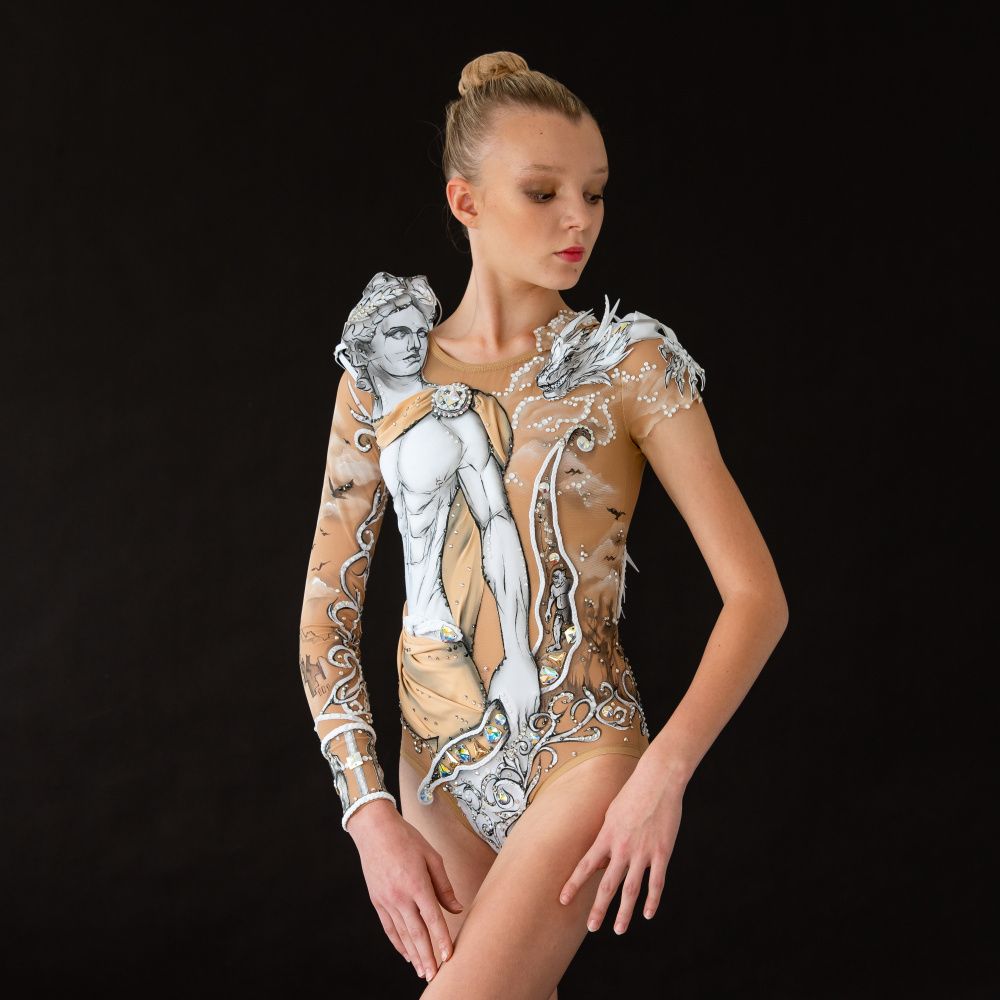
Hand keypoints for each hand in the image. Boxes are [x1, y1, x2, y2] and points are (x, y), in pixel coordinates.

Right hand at [345, 798, 462, 981]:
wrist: (374, 829)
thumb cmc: (407, 839)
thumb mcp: (432, 856)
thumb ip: (444, 885)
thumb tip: (457, 908)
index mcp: (417, 884)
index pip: (433, 919)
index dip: (442, 939)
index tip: (449, 956)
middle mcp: (400, 896)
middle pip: (417, 933)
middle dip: (427, 956)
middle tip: (435, 975)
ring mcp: (386, 900)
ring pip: (402, 934)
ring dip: (414, 954)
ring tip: (423, 971)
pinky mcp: (377, 901)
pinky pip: (389, 927)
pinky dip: (398, 943)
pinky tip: (406, 953)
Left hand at [487, 655, 540, 737]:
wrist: (518, 659)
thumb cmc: (503, 673)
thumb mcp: (494, 691)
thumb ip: (495, 706)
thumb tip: (493, 719)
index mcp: (512, 707)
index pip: (512, 729)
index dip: (510, 739)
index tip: (507, 745)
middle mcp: (523, 706)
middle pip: (522, 726)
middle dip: (518, 736)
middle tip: (514, 743)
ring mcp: (531, 700)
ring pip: (529, 718)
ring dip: (525, 727)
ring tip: (522, 734)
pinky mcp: (536, 694)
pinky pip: (535, 709)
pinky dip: (532, 716)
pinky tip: (530, 720)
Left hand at [557, 757, 684, 933]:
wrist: (658, 780)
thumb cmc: (633, 794)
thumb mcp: (612, 814)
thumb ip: (606, 839)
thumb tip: (599, 862)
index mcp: (607, 836)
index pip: (586, 865)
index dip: (574, 884)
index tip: (563, 900)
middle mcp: (622, 847)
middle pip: (607, 884)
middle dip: (598, 908)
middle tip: (592, 927)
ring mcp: (643, 852)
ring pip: (631, 889)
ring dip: (624, 912)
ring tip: (618, 929)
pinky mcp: (662, 853)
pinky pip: (656, 882)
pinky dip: (652, 900)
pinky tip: (647, 914)